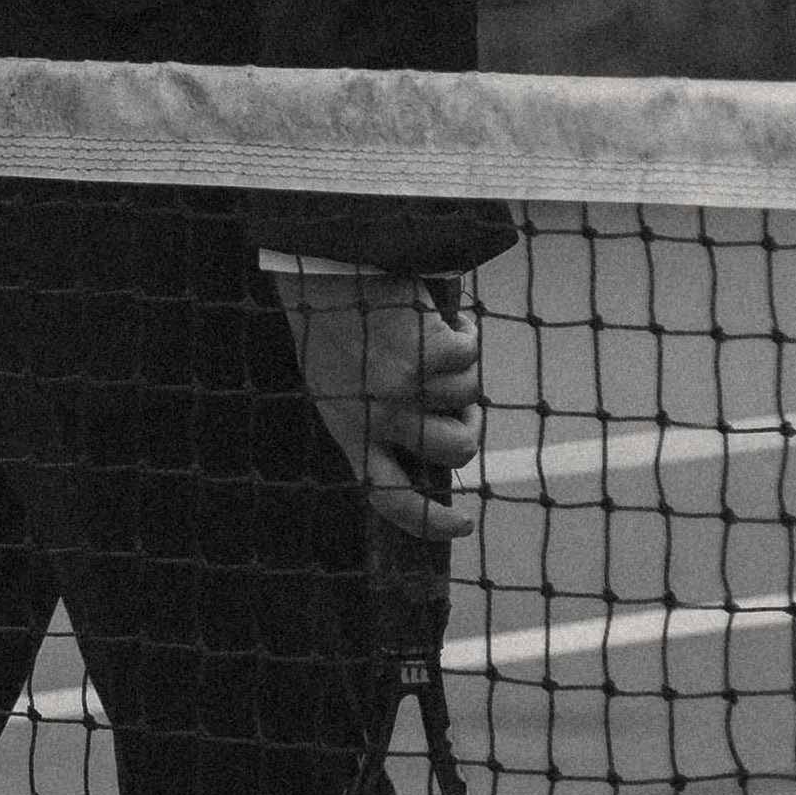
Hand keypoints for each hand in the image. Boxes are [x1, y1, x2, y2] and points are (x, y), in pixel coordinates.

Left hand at [273, 263, 482, 661]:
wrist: (324, 270)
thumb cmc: (332, 324)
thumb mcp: (339, 386)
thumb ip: (373, 420)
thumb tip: (432, 444)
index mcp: (350, 432)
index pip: (389, 498)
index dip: (429, 521)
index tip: (463, 525)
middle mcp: (378, 419)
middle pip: (456, 452)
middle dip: (471, 425)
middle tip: (461, 399)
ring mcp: (405, 390)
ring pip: (468, 399)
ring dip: (463, 370)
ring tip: (434, 339)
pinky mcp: (428, 355)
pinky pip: (470, 356)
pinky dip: (465, 332)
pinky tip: (443, 317)